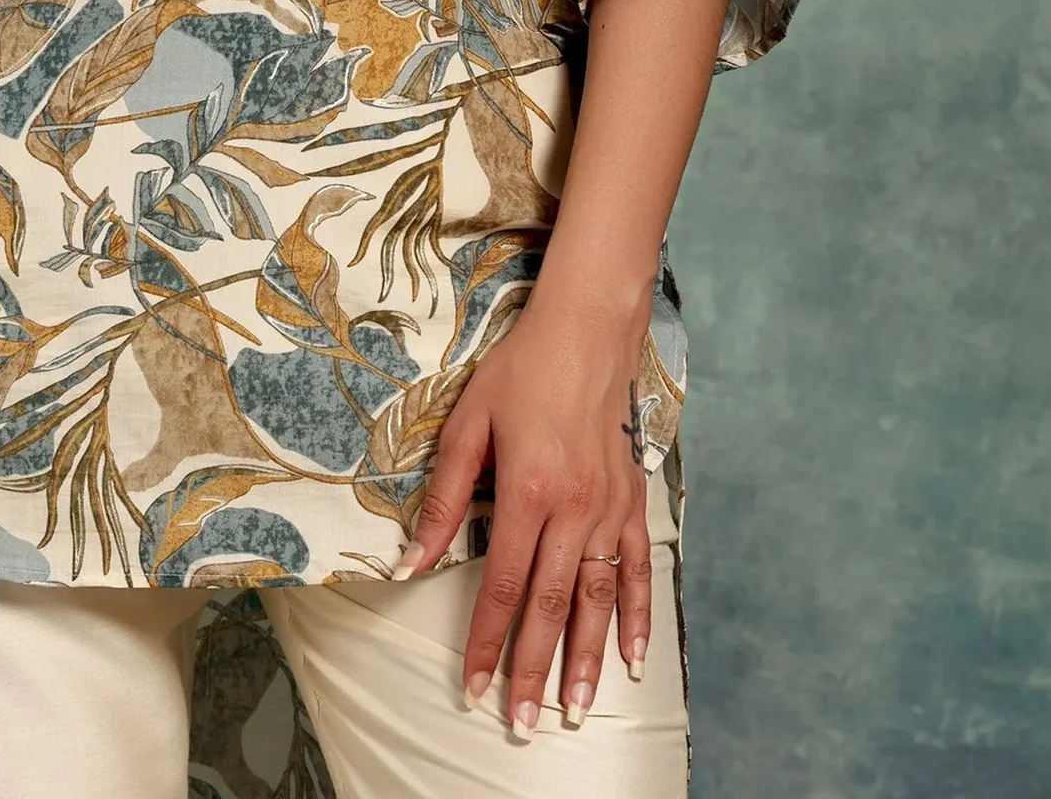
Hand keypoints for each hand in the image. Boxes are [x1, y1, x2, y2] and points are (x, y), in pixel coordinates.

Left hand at [394, 293, 652, 735]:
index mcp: (528, 492)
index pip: (504, 587)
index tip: (472, 688)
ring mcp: (609, 506)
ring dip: (586, 657)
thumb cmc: (520, 371)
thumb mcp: (468, 425)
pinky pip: (638, 567)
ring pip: (598, 598)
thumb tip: (413, 563)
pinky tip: (631, 655)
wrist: (586, 328)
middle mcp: (574, 508)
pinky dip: (638, 614)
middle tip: (525, 723)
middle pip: (552, 606)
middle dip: (535, 670)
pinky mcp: (631, 497)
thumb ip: (445, 500)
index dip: (486, 643)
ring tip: (576, 708)